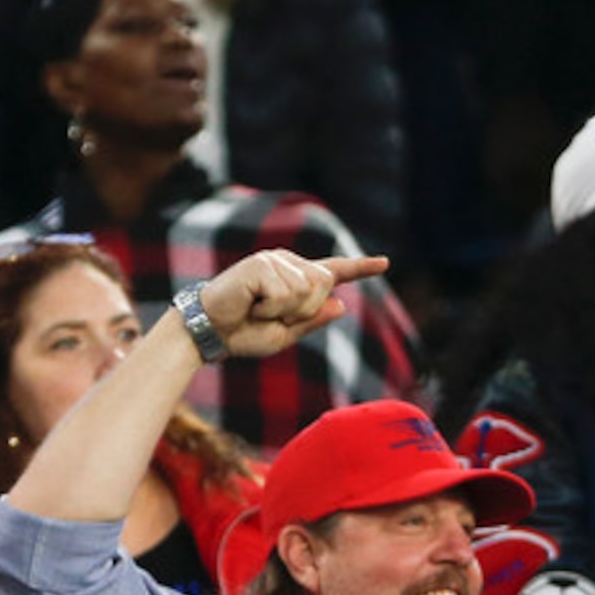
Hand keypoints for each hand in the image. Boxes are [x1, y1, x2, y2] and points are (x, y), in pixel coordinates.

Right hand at [190, 252, 390, 359]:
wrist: (210, 334)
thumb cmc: (243, 333)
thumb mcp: (285, 333)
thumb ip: (313, 319)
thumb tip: (341, 303)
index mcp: (295, 277)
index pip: (332, 272)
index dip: (360, 268)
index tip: (384, 263)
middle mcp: (287, 262)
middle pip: (324, 285)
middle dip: (304, 310)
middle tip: (271, 317)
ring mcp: (273, 260)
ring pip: (306, 291)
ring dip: (284, 311)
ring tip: (258, 310)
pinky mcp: (260, 264)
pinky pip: (285, 294)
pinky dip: (270, 308)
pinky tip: (251, 305)